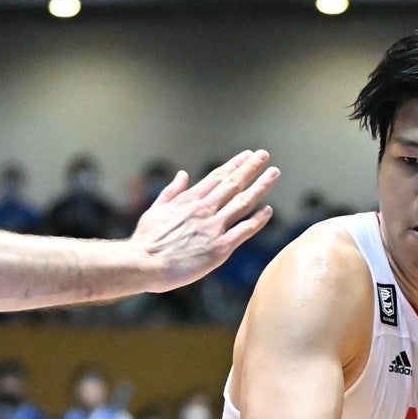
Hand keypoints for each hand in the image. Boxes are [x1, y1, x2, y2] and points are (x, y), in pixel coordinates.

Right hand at [131, 150, 278, 292]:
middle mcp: (204, 209)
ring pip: (242, 202)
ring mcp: (213, 227)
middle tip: (265, 155)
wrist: (144, 263)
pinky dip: (258, 220)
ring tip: (274, 173)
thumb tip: (183, 174)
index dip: (234, 165)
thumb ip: (172, 191)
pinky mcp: (219, 247)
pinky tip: (268, 210)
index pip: (217, 177)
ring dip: (260, 187)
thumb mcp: (156, 209)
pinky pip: (244, 230)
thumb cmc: (147, 240)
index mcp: (189, 200)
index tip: (247, 155)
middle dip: (251, 168)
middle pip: (233, 184)